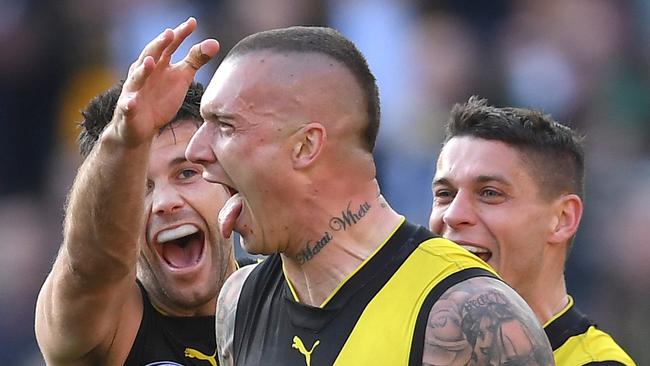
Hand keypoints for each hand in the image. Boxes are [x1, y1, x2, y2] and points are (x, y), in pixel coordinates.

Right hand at [111, 17, 218, 146]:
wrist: (141, 128)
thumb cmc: (161, 99)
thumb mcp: (181, 78)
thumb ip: (195, 60)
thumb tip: (214, 43)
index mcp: (159, 65)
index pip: (169, 46)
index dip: (180, 35)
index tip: (192, 23)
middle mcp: (145, 73)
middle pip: (151, 56)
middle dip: (159, 45)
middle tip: (170, 33)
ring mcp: (134, 90)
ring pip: (137, 78)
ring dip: (143, 70)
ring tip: (151, 61)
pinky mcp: (128, 109)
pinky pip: (128, 106)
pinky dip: (129, 103)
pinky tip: (132, 102)